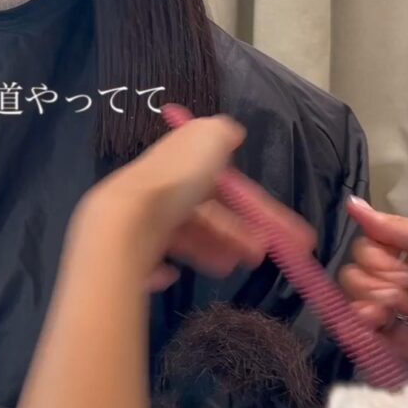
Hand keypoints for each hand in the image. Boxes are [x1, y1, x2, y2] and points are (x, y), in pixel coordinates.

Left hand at [73, 112, 316, 285]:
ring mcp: (145, 221)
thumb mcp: (208, 139)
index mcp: (179, 163)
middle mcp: (161, 189)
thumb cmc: (176, 182)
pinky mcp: (133, 251)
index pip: (222, 182)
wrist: (126, 221)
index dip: (254, 204)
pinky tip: (175, 274)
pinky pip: (156, 260)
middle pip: (206, 213)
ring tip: (233, 268)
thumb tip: (231, 132)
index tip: (282, 229)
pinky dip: (169, 268)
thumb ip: (222, 132)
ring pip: (188, 237)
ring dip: (215, 250)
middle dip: (237, 232)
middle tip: (263, 254)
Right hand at [341, 198, 407, 366]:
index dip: (375, 258)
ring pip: (360, 307)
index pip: (367, 251)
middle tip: (406, 289)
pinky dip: (370, 330)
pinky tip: (380, 323)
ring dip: (371, 303)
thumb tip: (353, 204)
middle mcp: (403, 283)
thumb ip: (399, 228)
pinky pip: (376, 339)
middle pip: (357, 278)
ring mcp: (405, 316)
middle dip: (374, 282)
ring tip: (398, 309)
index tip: (402, 266)